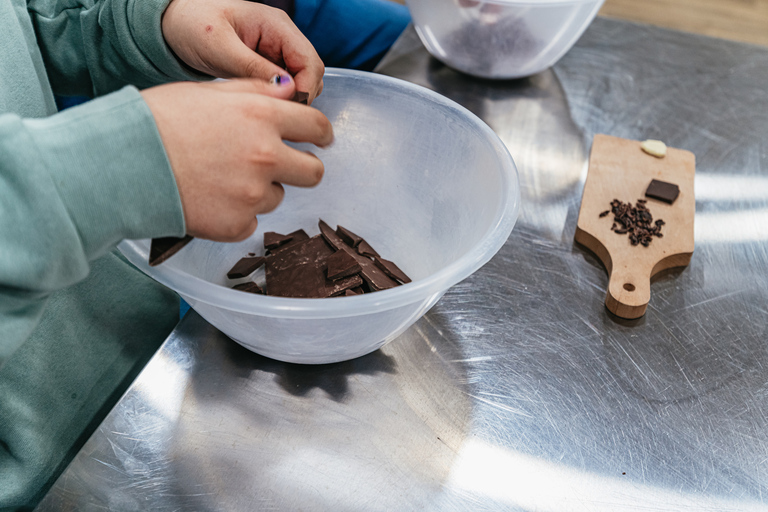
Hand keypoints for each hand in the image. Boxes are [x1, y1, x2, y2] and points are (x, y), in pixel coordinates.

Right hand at [141, 78, 333, 241]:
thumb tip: (288, 91)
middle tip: (281, 167)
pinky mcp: (237, 224)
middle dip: (302, 168)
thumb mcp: (210, 92)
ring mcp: (253, 194)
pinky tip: (210, 200)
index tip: (319, 140)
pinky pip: (251, 221)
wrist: (124, 163)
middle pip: (314, 172)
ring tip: (221, 180)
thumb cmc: (159, 121)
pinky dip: (236, 214)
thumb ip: (256, 92)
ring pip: (278, 198)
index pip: (317, 127)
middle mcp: (266, 156)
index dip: (320, 134)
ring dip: (260, 191)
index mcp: (263, 117)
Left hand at [162, 0, 323, 102]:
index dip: (306, 89)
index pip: (310, 61)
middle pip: (311, 74)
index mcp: (276, 25)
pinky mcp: (267, 65)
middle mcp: (282, 37)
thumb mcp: (220, 47)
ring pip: (301, 83)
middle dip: (301, 97)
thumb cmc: (191, 24)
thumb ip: (254, 68)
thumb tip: (287, 90)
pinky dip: (279, 100)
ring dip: (291, 100)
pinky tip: (261, 107)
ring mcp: (276, 52)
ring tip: (267, 113)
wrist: (173, 24)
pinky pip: (285, 87)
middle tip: (277, 116)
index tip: (290, 110)